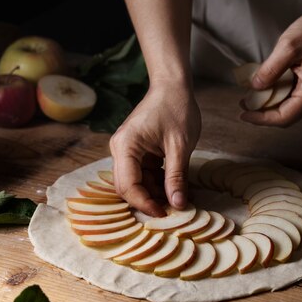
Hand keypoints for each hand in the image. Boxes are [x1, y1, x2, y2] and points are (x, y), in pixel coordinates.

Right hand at [109, 83, 200, 216]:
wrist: (173, 86)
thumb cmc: (177, 109)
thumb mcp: (180, 146)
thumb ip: (177, 177)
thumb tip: (178, 205)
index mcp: (125, 146)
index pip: (128, 186)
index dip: (145, 204)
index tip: (165, 214)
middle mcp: (120, 149)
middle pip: (127, 187)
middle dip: (148, 200)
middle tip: (172, 209)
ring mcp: (127, 150)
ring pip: (136, 183)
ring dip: (154, 193)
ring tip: (178, 196)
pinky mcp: (136, 151)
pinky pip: (143, 174)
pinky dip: (157, 182)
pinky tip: (174, 185)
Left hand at [240, 5, 301, 125]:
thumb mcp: (289, 47)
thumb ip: (271, 69)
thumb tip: (255, 87)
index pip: (284, 117)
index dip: (261, 119)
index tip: (243, 113)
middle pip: (285, 116)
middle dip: (263, 114)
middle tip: (243, 104)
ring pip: (287, 107)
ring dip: (268, 105)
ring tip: (249, 97)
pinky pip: (290, 96)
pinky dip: (275, 94)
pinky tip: (264, 86)